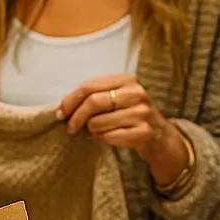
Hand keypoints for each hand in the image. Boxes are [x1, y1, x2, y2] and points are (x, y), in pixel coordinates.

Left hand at [57, 74, 187, 185]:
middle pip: (93, 102)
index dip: (70, 100)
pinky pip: (109, 137)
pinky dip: (102, 140)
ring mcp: (142, 113)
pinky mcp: (143, 132)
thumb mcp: (117, 97)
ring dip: (92, 130)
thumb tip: (63, 107)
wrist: (159, 136)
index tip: (60, 112)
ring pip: (98, 123)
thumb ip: (94, 96)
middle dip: (75, 117)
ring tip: (98, 131)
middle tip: (71, 128)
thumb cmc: (130, 115)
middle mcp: (137, 93)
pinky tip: (109, 137)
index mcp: (127, 79)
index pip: (89, 85)